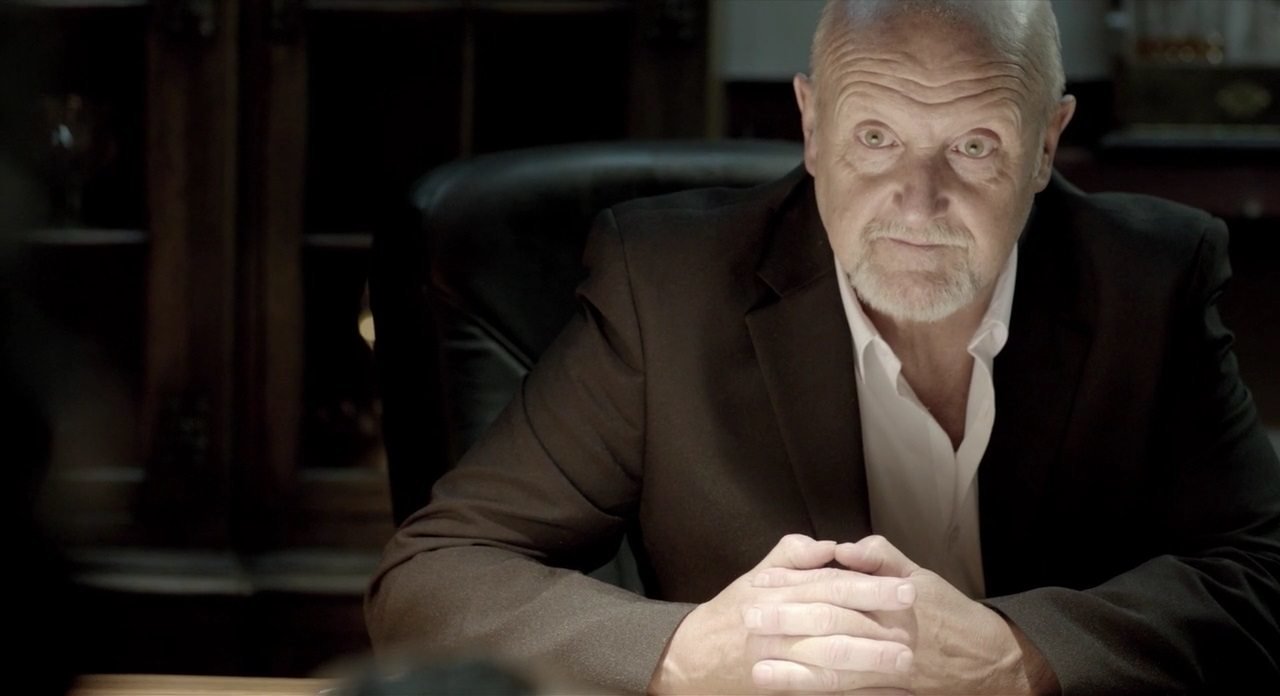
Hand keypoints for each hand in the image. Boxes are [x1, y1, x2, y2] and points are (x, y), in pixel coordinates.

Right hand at [649, 534, 916, 694]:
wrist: (692, 658)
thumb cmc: (731, 613)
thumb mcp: (757, 575)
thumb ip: (792, 556)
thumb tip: (829, 546)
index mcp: (778, 592)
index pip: (830, 586)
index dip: (869, 586)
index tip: (906, 588)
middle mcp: (777, 624)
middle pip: (833, 622)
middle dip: (875, 627)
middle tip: (913, 630)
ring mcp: (777, 658)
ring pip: (827, 659)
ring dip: (867, 663)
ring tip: (902, 664)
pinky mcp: (780, 685)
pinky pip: (817, 687)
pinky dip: (850, 691)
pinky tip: (878, 692)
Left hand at [757, 536, 1057, 694]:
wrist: (991, 662)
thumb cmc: (950, 615)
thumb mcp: (921, 576)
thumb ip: (882, 558)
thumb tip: (844, 549)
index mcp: (895, 599)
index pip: (835, 588)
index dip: (795, 587)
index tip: (761, 585)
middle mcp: (893, 634)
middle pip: (831, 629)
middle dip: (787, 626)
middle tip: (748, 622)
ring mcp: (893, 671)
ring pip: (839, 673)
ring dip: (796, 673)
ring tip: (758, 671)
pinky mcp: (893, 694)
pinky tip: (794, 694)